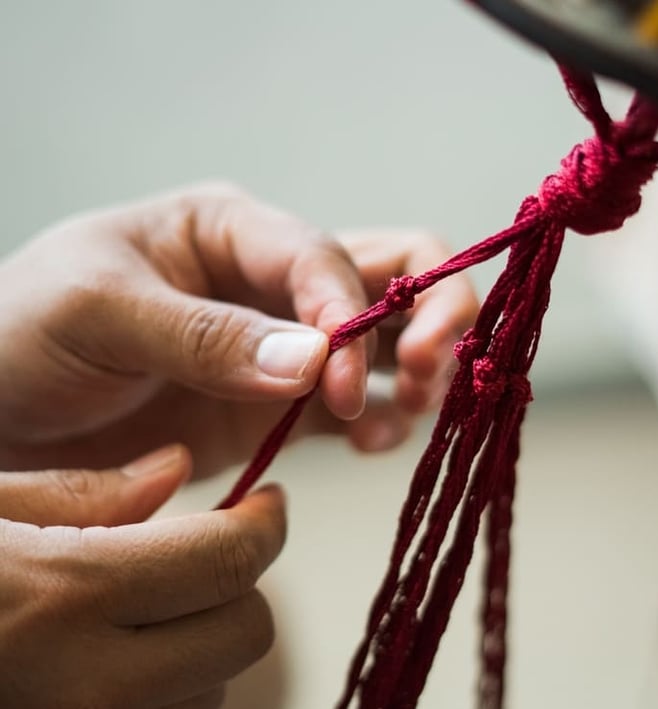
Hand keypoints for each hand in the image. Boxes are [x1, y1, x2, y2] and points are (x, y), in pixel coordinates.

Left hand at [0, 183, 477, 474]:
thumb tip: (315, 361)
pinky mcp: (282, 404)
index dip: (349, 310)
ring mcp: (284, 344)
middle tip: (425, 370)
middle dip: (429, 314)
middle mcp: (271, 279)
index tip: (340, 378)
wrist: (1, 417)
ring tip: (405, 411)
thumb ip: (205, 334)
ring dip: (419, 370)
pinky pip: (357, 404)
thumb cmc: (26, 334)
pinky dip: (384, 420)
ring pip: (390, 338)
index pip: (321, 254)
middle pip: (392, 271)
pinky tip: (374, 442)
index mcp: (230, 229)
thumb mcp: (99, 312)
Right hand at [0, 444, 284, 708]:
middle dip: (239, 584)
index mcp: (66, 595)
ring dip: (205, 643)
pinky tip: (122, 658)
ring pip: (217, 689)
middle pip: (247, 634)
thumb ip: (77, 494)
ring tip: (144, 612)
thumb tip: (174, 468)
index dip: (266, 523)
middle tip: (203, 554)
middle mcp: (92, 688)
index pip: (229, 559)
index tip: (268, 503)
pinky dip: (172, 689)